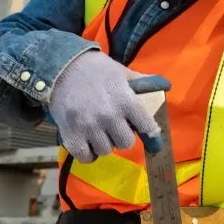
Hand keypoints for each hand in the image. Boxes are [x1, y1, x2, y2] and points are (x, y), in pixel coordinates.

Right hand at [47, 50, 168, 161]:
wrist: (60, 66)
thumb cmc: (95, 68)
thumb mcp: (122, 72)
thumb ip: (141, 82)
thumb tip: (164, 85)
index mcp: (126, 101)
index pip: (147, 126)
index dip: (148, 130)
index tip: (145, 130)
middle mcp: (110, 116)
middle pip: (126, 143)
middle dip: (122, 136)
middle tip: (115, 128)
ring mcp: (89, 127)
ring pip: (106, 150)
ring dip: (104, 144)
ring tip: (98, 133)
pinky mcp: (71, 134)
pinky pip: (86, 157)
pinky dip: (87, 153)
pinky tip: (86, 143)